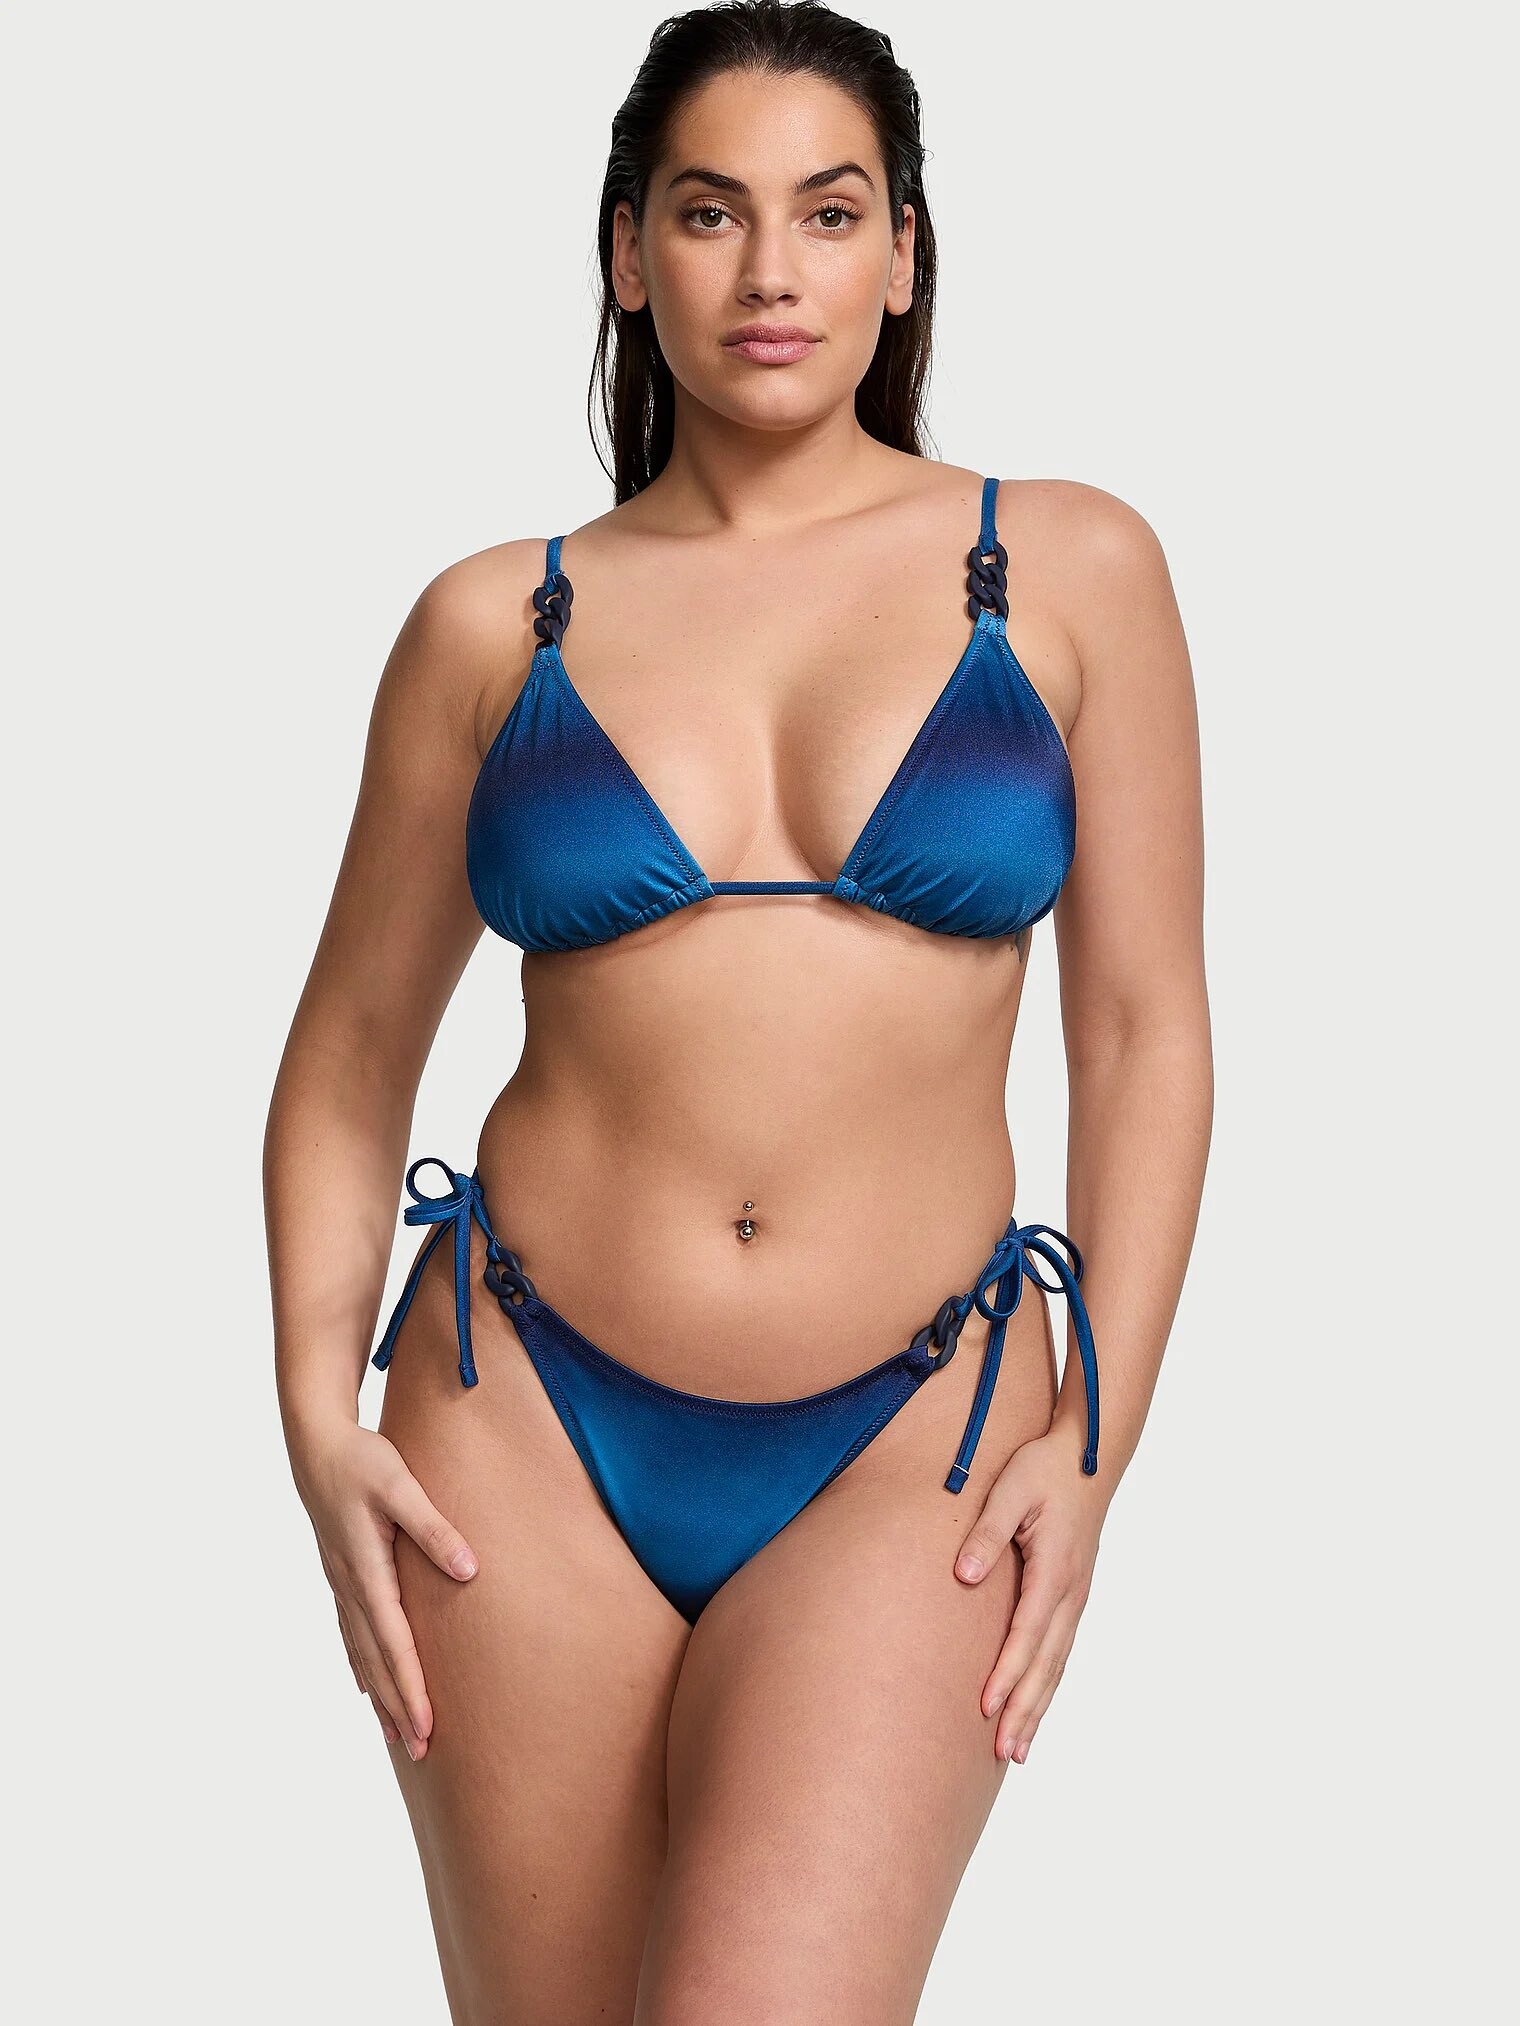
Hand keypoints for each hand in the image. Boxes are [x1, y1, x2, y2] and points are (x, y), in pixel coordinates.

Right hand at [289, 1416, 479, 1760]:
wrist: (316, 1444)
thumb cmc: (363, 1461)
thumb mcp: (402, 1487)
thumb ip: (435, 1528)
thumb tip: (469, 1570)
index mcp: (366, 1570)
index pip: (394, 1643)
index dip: (410, 1687)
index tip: (426, 1725)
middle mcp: (350, 1586)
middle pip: (376, 1660)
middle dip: (398, 1707)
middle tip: (421, 1751)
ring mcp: (341, 1584)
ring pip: (362, 1653)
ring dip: (380, 1695)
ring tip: (397, 1735)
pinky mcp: (341, 1575)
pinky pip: (351, 1633)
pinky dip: (362, 1665)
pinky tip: (365, 1685)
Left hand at [953, 1416, 1107, 1762]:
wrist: (1087, 1456)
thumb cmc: (1043, 1469)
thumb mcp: (1010, 1489)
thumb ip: (987, 1532)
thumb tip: (964, 1575)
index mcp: (1054, 1570)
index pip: (1027, 1634)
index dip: (1007, 1674)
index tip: (985, 1708)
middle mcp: (1070, 1593)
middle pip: (1046, 1664)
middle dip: (1025, 1710)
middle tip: (1005, 1752)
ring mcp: (1076, 1598)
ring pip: (1056, 1665)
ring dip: (1038, 1707)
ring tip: (1018, 1750)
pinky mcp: (1072, 1596)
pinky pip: (1059, 1651)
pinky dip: (1047, 1685)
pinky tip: (1033, 1706)